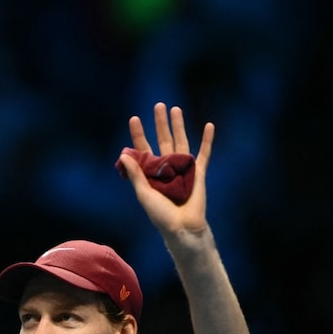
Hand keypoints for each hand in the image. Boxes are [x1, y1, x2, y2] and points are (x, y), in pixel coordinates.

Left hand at [117, 102, 213, 236]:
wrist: (182, 228)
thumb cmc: (160, 215)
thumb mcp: (144, 194)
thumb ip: (136, 174)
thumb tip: (123, 154)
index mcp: (150, 173)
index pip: (143, 148)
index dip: (138, 134)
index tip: (134, 118)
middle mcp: (166, 168)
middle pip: (162, 140)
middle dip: (160, 123)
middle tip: (158, 105)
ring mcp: (183, 168)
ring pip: (181, 142)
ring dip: (178, 126)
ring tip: (175, 109)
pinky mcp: (198, 172)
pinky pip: (204, 153)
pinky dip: (207, 140)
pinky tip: (209, 125)